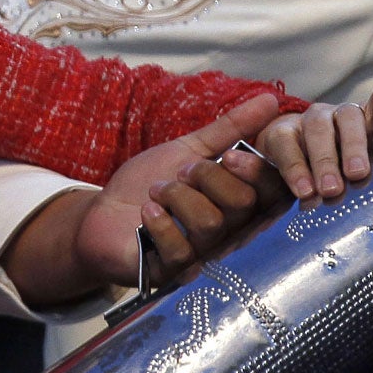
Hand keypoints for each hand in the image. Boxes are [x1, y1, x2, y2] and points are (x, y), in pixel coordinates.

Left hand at [72, 92, 286, 284]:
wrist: (99, 215)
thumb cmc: (148, 184)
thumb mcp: (187, 150)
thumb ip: (229, 129)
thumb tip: (271, 99)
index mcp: (238, 204)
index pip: (273, 192)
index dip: (257, 170)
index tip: (228, 155)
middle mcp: (229, 234)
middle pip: (243, 203)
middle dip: (207, 176)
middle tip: (180, 171)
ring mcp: (203, 257)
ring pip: (211, 223)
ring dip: (176, 195)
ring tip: (155, 191)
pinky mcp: (173, 273)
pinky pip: (180, 250)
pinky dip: (160, 223)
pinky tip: (146, 213)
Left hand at [254, 86, 372, 200]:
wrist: (328, 172)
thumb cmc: (299, 182)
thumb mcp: (275, 182)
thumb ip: (256, 174)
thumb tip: (229, 161)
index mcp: (283, 134)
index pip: (284, 141)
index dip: (293, 166)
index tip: (304, 192)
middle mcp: (314, 119)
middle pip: (317, 128)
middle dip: (323, 159)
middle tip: (331, 189)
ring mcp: (344, 114)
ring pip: (348, 116)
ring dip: (352, 145)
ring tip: (358, 173)